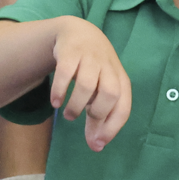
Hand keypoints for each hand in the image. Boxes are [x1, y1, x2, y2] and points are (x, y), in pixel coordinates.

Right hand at [50, 17, 131, 150]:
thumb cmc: (94, 70)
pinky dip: (59, 90)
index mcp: (120, 80)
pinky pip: (65, 72)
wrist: (79, 32)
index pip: (123, 107)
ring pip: (86, 84)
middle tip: (82, 119)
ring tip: (68, 114)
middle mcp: (108, 68)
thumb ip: (98, 118)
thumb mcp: (100, 92)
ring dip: (75, 105)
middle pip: (110, 94)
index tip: (97, 144)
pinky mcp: (71, 52)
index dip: (112, 128)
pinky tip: (55, 101)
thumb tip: (96, 146)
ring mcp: (90, 58)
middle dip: (96, 113)